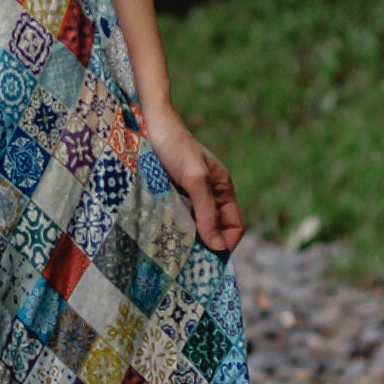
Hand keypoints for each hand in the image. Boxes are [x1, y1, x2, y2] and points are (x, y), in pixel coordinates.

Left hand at [141, 104, 245, 254]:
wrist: (149, 124)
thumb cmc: (175, 147)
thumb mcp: (194, 179)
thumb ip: (207, 212)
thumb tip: (218, 247)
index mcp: (222, 189)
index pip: (234, 226)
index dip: (225, 243)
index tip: (207, 259)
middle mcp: (208, 195)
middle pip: (214, 230)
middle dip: (204, 245)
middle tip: (186, 260)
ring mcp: (188, 196)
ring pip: (194, 227)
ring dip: (186, 238)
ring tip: (172, 250)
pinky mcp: (169, 195)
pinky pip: (176, 219)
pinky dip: (172, 228)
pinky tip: (161, 235)